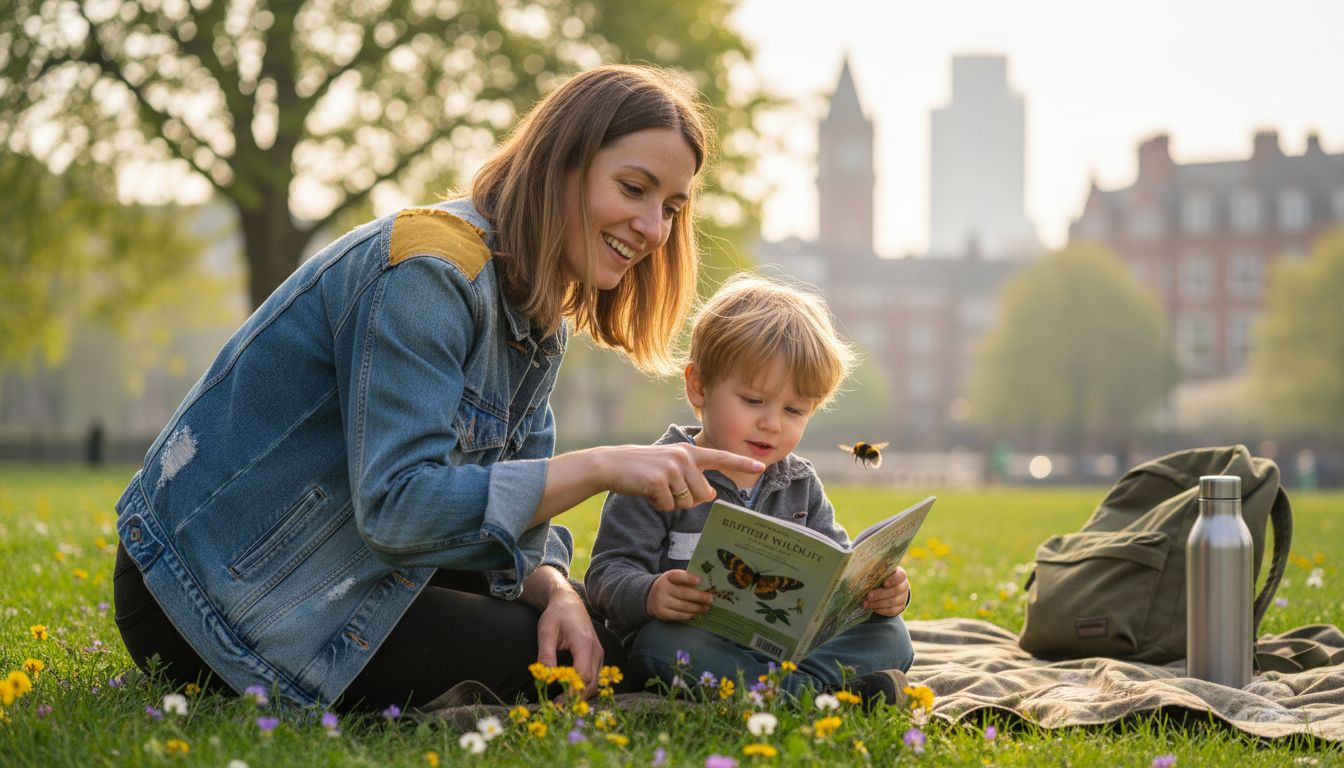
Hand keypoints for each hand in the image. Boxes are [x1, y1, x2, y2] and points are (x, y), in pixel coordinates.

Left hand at [531, 574, 603, 697]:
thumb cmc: (556, 615)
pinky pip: (595, 677)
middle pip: (591, 683)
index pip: (582, 675)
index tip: (556, 703)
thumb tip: (545, 677)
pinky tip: (570, 693)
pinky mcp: (597, 656)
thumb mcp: (546, 631)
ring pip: (595, 682)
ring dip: (581, 695)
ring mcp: (599, 653)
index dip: (571, 692)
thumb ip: (546, 654)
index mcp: (584, 643)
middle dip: (575, 698)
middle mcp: (596, 650)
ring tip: (562, 704)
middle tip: (556, 709)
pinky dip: (584, 688)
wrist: (568, 602)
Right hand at [605, 443, 764, 511]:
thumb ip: (692, 476)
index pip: (721, 458)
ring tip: (655, 487)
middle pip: (703, 494)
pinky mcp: (659, 481)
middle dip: (687, 499)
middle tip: (666, 487)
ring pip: (686, 503)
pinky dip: (658, 505)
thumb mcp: (671, 466)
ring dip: (671, 502)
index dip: (742, 463)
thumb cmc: (643, 468)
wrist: (612, 464)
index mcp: (689, 451)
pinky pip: (669, 507)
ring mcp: (672, 468)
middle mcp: (684, 457)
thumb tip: (710, 495)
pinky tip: (647, 491)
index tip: (761, 466)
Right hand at [646, 569, 712, 620]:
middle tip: (711, 599)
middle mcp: (662, 588)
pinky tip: (697, 614)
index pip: (678, 576)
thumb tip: (707, 586)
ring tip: (706, 608)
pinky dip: (689, 615)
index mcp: (668, 577)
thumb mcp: (674, 579)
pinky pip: (678, 615)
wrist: (650, 596)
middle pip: (683, 593)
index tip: (699, 580)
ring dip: (697, 608)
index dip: (688, 578)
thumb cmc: (670, 586)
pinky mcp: (662, 613)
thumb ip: (687, 580)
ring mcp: (661, 602)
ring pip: (683, 606)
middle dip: (699, 597)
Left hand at [862, 566, 910, 616]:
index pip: (901, 576)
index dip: (893, 580)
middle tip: (869, 596)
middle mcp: (903, 586)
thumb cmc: (878, 577)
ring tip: (866, 603)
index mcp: (899, 574)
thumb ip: (872, 571)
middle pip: (896, 590)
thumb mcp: (876, 572)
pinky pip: (892, 611)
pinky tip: (872, 608)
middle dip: (881, 594)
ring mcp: (902, 598)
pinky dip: (881, 610)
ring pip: (893, 602)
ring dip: (878, 603)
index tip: (884, 583)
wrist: (885, 588)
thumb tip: (858, 571)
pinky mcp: (899, 608)